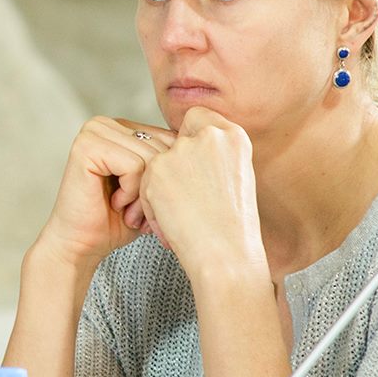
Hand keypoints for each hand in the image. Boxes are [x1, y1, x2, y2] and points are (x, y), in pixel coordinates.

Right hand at [32, 116, 175, 271]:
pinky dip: (131, 193)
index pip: (169, 139)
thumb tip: (210, 150)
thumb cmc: (118, 221)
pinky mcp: (87, 146)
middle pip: (161, 147)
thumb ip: (171, 165)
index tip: (150, 205)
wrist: (81, 247)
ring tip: (126, 210)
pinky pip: (134, 166)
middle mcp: (105, 124)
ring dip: (143, 194)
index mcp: (121, 127)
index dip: (167, 178)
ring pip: (150, 158)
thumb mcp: (153, 188)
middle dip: (156, 188)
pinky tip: (115, 204)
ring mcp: (93, 131)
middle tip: (137, 212)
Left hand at [138, 106, 266, 281]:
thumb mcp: (234, 179)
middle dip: (171, 172)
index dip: (188, 141)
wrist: (227, 257)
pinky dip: (152, 209)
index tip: (191, 170)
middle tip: (185, 204)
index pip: (198, 119)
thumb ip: (211, 157)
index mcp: (234, 136)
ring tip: (182, 221)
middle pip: (172, 142)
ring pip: (155, 165)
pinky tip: (172, 227)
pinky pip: (143, 186)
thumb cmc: (234, 230)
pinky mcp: (157, 169)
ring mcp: (182, 151)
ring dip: (160, 192)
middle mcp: (209, 136)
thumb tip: (181, 153)